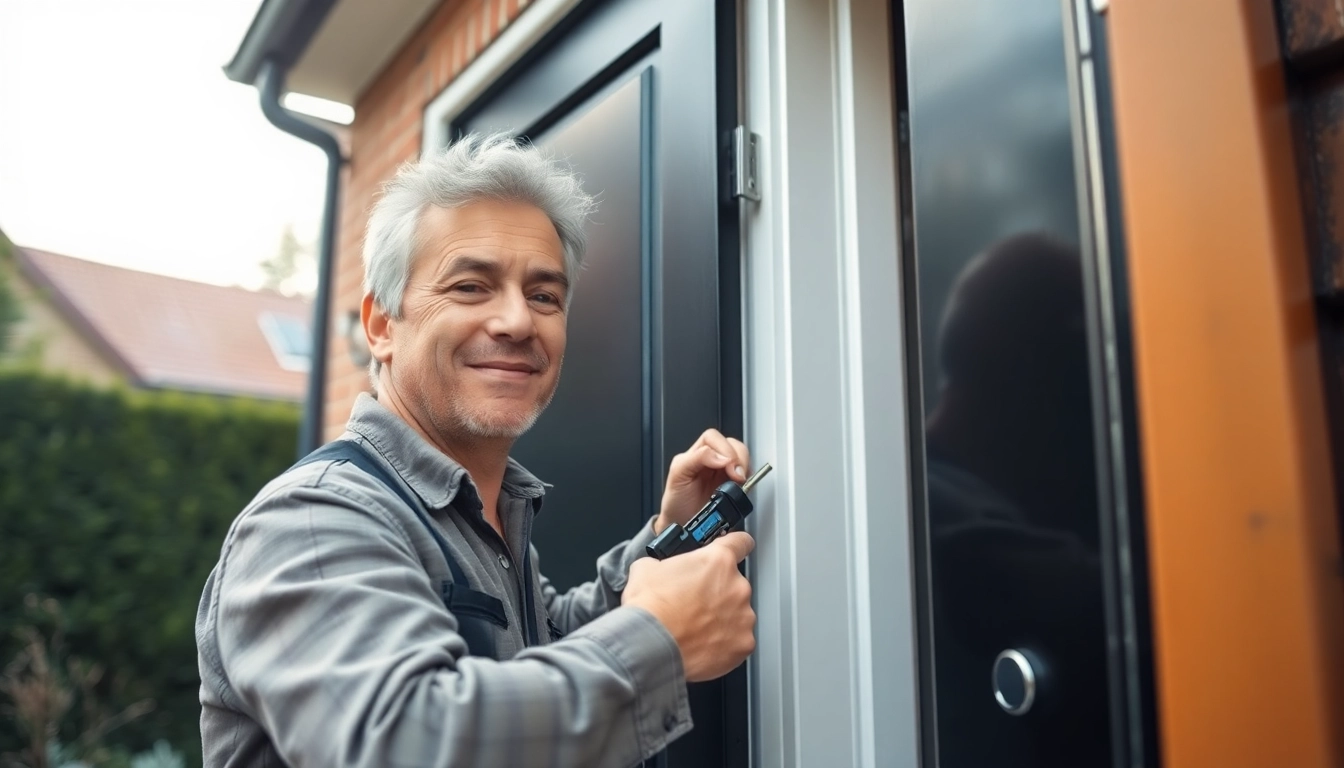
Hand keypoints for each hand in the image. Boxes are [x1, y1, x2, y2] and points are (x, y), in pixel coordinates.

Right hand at [622, 532, 755, 681]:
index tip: (735, 549)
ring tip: (695, 627)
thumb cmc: (650, 609)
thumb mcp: (646, 569)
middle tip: (694, 603)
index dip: (736, 545)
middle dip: (717, 592)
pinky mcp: (743, 644)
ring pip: (738, 613)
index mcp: (718, 562)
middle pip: (734, 584)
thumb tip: (658, 568)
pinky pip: (738, 640)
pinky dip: (725, 643)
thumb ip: (663, 563)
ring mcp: (743, 617)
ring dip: (722, 618)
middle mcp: (737, 587)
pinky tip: (703, 644)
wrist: (649, 646)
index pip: (741, 542)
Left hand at [656, 429, 751, 534]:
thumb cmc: (676, 501)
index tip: (728, 464)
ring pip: (741, 456)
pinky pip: (746, 473)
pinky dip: (748, 478)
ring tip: (739, 480)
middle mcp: (711, 459)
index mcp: (695, 454)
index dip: (723, 448)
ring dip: (744, 466)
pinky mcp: (733, 484)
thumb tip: (722, 457)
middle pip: (731, 444)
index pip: (712, 438)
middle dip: (738, 457)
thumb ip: (697, 458)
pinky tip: (742, 486)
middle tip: (737, 474)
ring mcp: (723, 471)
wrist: (682, 525)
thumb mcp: (678, 475)